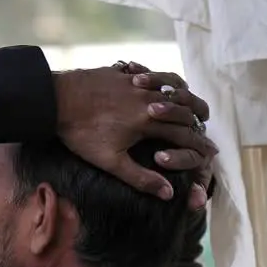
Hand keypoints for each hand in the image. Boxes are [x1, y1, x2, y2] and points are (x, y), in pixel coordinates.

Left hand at [53, 61, 215, 207]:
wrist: (55, 100)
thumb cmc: (81, 134)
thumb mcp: (110, 162)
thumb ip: (140, 177)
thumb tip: (168, 193)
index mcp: (148, 122)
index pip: (183, 134)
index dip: (199, 145)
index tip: (211, 152)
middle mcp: (147, 99)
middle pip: (182, 108)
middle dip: (197, 120)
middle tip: (206, 127)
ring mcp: (135, 83)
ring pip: (168, 86)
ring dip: (182, 95)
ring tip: (189, 99)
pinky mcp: (120, 73)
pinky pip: (148, 73)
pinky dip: (159, 79)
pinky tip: (157, 81)